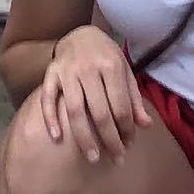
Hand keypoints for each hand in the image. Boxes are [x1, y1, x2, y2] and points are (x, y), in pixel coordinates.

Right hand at [34, 23, 145, 160]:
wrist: (81, 34)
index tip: (128, 146)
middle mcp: (89, 68)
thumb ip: (134, 99)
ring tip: (92, 158)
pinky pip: (48, 98)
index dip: (126, 130)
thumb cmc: (106, 57)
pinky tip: (56, 138)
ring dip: (83, 137)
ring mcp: (67, 71)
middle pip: (100, 112)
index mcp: (111, 66)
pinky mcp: (51, 73)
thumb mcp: (125, 72)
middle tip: (115, 159)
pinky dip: (50, 118)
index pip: (121, 106)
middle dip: (109, 139)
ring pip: (75, 110)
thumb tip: (146, 126)